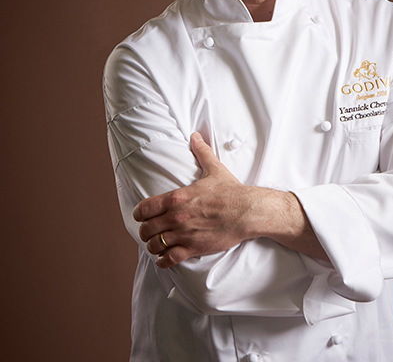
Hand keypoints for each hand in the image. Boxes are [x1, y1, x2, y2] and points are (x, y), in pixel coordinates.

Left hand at [133, 132, 255, 267]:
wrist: (247, 211)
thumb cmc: (230, 191)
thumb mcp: (214, 169)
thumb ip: (201, 152)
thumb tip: (195, 136)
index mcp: (177, 197)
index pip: (144, 208)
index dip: (139, 214)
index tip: (141, 216)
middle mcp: (176, 217)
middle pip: (146, 229)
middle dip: (145, 231)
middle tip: (150, 231)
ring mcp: (183, 234)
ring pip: (155, 245)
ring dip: (153, 246)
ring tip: (156, 245)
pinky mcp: (193, 248)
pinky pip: (169, 259)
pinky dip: (163, 261)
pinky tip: (164, 259)